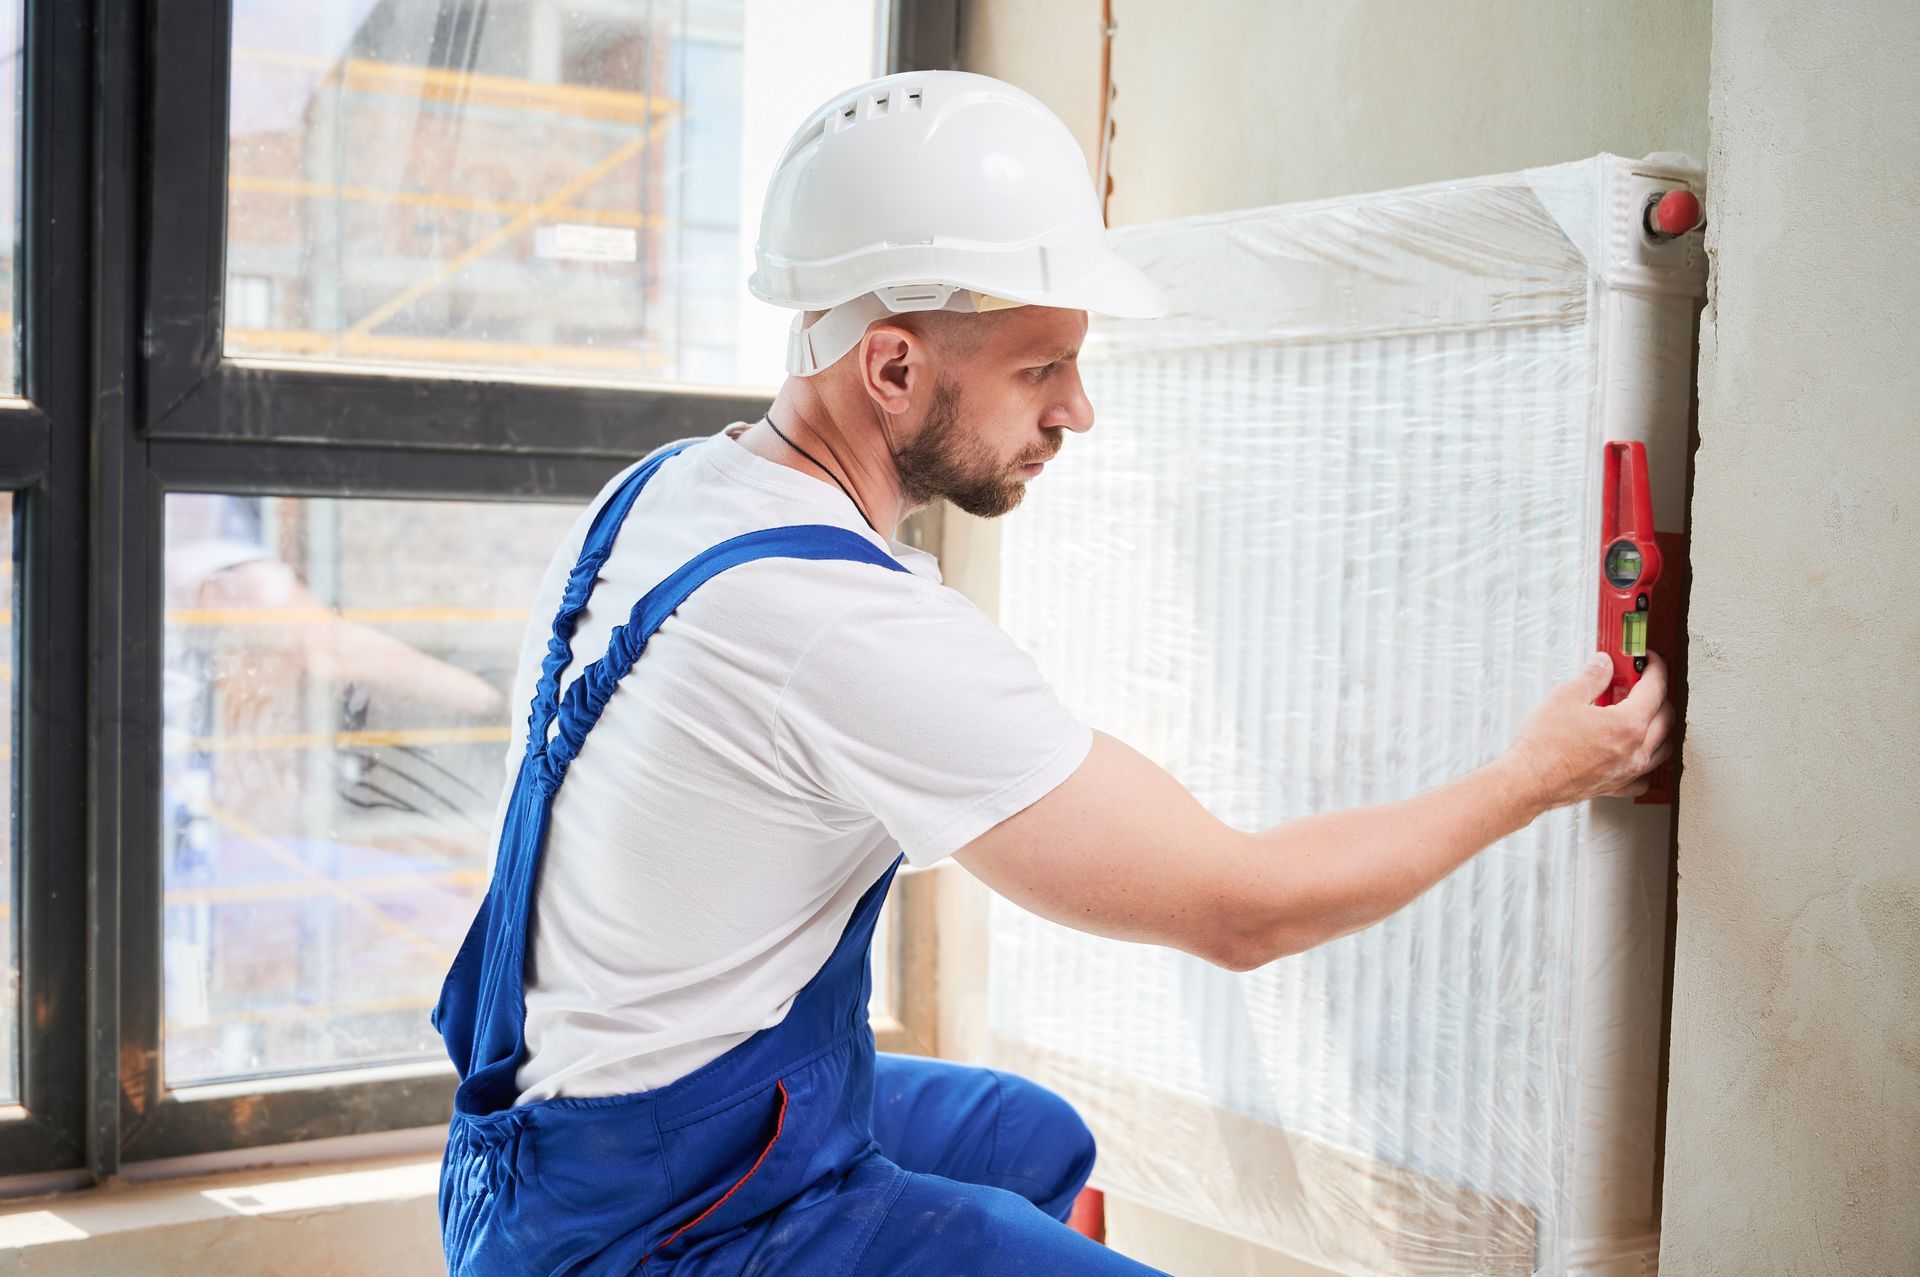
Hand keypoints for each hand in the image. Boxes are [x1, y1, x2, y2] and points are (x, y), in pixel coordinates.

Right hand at [1503, 652, 1675, 808]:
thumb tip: (1603, 664)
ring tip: (1639, 712)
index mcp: (1628, 724)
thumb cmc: (1543, 747)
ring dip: (1658, 725)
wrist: (1528, 781)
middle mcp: (1636, 750)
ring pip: (1663, 745)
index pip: (1655, 688)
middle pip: (1665, 716)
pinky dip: (1646, 759)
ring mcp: (1628, 771)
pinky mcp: (1616, 786)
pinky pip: (1645, 775)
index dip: (1654, 668)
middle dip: (1657, 693)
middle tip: (1637, 682)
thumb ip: (1592, 677)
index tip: (1647, 661)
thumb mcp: (1565, 698)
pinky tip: (1633, 751)